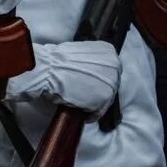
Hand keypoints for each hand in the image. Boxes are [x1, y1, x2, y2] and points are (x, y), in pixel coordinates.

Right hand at [5, 40, 121, 119]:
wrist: (51, 69)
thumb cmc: (58, 60)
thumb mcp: (80, 52)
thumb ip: (91, 60)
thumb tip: (90, 71)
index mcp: (108, 51)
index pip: (109, 69)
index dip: (100, 78)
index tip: (93, 84)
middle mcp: (114, 64)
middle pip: (110, 83)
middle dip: (99, 90)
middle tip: (87, 96)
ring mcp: (112, 81)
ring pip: (106, 98)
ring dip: (95, 102)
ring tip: (84, 106)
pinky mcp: (106, 98)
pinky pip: (100, 111)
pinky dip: (91, 114)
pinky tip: (84, 114)